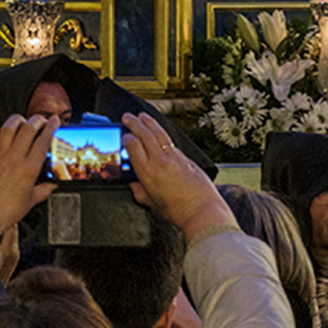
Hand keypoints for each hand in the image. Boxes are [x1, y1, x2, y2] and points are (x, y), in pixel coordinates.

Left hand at [0, 114, 57, 229]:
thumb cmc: (6, 212)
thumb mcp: (31, 201)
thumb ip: (44, 190)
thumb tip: (52, 185)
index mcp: (28, 169)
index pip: (43, 141)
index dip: (51, 127)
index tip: (54, 121)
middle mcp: (13, 159)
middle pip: (27, 129)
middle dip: (36, 120)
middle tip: (40, 119)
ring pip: (7, 129)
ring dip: (16, 120)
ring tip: (21, 119)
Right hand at [122, 113, 234, 241]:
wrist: (202, 211)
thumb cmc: (179, 211)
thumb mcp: (152, 203)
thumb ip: (140, 192)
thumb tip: (135, 186)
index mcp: (147, 172)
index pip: (133, 146)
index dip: (126, 138)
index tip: (124, 136)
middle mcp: (160, 161)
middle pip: (145, 134)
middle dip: (134, 123)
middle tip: (128, 117)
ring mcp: (175, 158)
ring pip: (160, 133)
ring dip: (149, 122)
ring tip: (143, 116)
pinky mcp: (187, 159)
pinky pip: (171, 143)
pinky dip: (163, 135)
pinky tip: (161, 134)